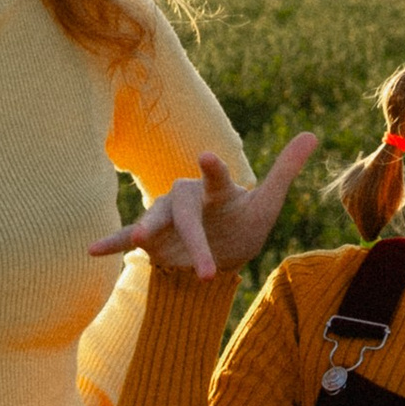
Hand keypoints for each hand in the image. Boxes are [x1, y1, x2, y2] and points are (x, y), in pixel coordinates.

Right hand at [87, 135, 320, 279]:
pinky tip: (91, 250)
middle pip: (186, 214)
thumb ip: (285, 170)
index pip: (217, 179)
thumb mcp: (267, 202)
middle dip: (194, 241)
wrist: (220, 248)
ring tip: (135, 242)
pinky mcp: (151, 239)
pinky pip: (127, 238)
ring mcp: (165, 218)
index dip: (213, 168)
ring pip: (153, 222)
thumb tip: (313, 133)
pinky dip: (111, 242)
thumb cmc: (243, 220)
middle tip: (206, 272)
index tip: (208, 155)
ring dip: (145, 232)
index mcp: (216, 190)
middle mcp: (187, 198)